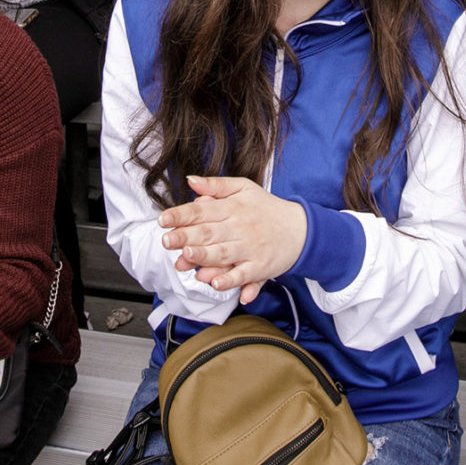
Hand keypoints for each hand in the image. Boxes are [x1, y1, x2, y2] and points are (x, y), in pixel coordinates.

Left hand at [159, 175, 306, 303]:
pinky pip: (244, 275)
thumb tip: (191, 181)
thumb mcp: (244, 188)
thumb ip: (216, 185)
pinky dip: (231, 281)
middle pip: (209, 232)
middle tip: (167, 240)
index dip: (182, 215)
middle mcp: (240, 227)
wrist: (301, 229)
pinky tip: (216, 284)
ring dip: (205, 256)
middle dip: (186, 237)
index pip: (202, 210)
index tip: (164, 219)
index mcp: (233, 207)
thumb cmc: (267, 208)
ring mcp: (250, 249)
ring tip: (187, 257)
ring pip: (224, 253)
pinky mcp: (260, 267)